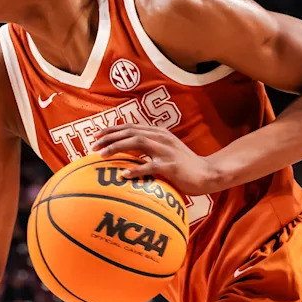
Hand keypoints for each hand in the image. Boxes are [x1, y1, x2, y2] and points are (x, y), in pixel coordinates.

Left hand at [94, 124, 227, 195]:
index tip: (97, 136)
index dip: (112, 129)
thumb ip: (149, 147)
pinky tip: (123, 175)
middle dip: (110, 137)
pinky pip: (150, 166)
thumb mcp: (166, 150)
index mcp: (159, 133)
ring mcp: (166, 151)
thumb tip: (127, 151)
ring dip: (117, 147)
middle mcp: (161, 138)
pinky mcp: (171, 166)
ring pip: (138, 143)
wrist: (208, 173)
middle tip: (93, 145)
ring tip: (102, 155)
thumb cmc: (184, 165)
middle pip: (131, 132)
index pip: (131, 127)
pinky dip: (135, 170)